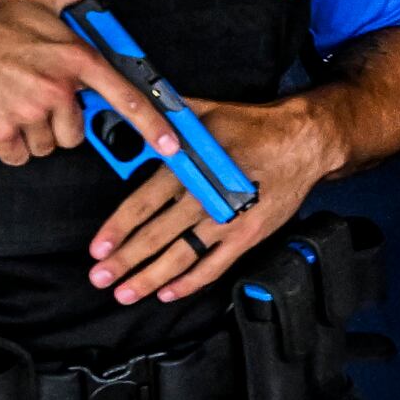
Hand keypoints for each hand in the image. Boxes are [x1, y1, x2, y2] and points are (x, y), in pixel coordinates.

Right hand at [0, 0, 176, 163]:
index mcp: (73, 58)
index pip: (124, 96)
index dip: (152, 124)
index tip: (171, 144)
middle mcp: (56, 88)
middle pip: (76, 132)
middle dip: (57, 121)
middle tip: (33, 95)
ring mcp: (29, 113)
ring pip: (47, 145)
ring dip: (32, 133)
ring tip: (11, 101)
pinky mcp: (2, 133)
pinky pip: (19, 155)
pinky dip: (8, 144)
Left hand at [84, 96, 344, 303]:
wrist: (302, 143)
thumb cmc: (252, 126)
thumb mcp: (205, 111)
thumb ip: (165, 115)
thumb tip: (132, 105)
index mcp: (189, 168)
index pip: (142, 205)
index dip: (117, 229)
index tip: (97, 248)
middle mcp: (204, 199)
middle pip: (155, 237)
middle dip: (124, 261)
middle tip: (99, 278)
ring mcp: (226, 222)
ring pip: (180, 257)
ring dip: (149, 278)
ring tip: (125, 293)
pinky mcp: (247, 237)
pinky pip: (214, 267)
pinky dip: (190, 283)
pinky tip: (168, 293)